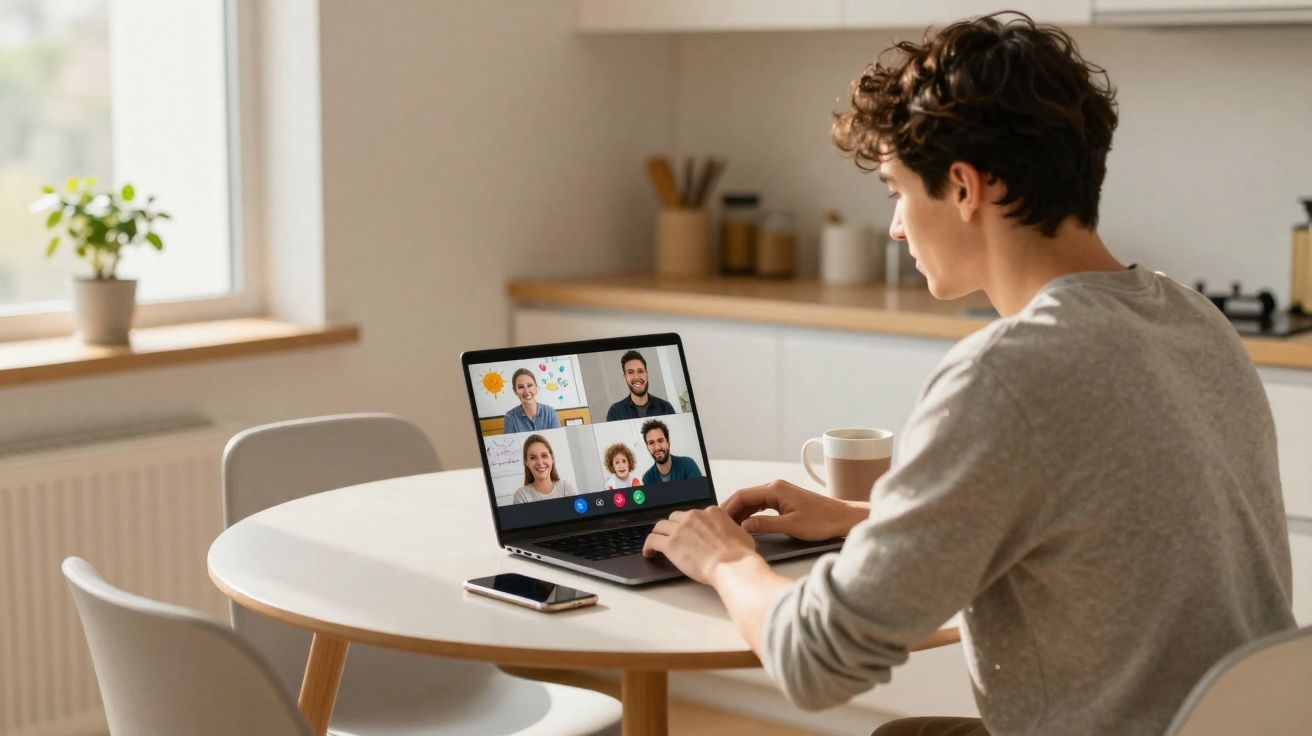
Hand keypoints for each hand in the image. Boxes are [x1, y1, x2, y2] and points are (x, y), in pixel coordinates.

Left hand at [642, 507, 760, 584]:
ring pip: (661, 526)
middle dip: (673, 527)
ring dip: (659, 534)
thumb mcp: (742, 534)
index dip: (689, 524)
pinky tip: (649, 553)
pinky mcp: (671, 544)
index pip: (694, 514)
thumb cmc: (740, 555)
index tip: (687, 532)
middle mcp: (694, 516)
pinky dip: (648, 546)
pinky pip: (652, 540)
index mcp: (711, 512)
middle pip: (676, 517)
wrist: (732, 565)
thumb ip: (732, 530)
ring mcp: (681, 529)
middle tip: (672, 537)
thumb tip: (733, 534)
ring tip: (656, 543)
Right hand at [721, 480, 866, 540]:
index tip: (718, 521)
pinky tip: (745, 525)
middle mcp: (775, 487)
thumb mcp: (791, 526)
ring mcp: (780, 493)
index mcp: (775, 489)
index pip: (742, 495)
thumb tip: (743, 527)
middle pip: (745, 496)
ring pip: (752, 501)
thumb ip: (765, 525)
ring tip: (729, 528)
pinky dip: (751, 514)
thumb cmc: (822, 521)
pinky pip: (761, 504)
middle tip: (719, 527)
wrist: (843, 518)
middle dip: (731, 511)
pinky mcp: (784, 500)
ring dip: (740, 513)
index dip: (728, 508)